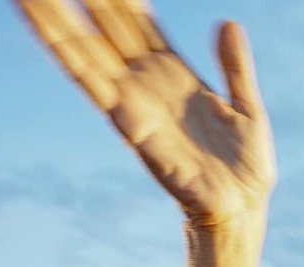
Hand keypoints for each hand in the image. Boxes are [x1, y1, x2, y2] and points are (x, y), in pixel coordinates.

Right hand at [16, 1, 275, 226]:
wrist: (242, 209)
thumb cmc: (245, 165)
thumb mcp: (247, 108)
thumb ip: (235, 67)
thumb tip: (229, 24)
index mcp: (173, 74)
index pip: (136, 22)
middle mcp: (147, 85)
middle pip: (103, 30)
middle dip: (82, 2)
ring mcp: (136, 105)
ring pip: (86, 55)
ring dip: (57, 24)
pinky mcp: (135, 131)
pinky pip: (98, 92)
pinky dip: (76, 64)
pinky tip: (55, 38)